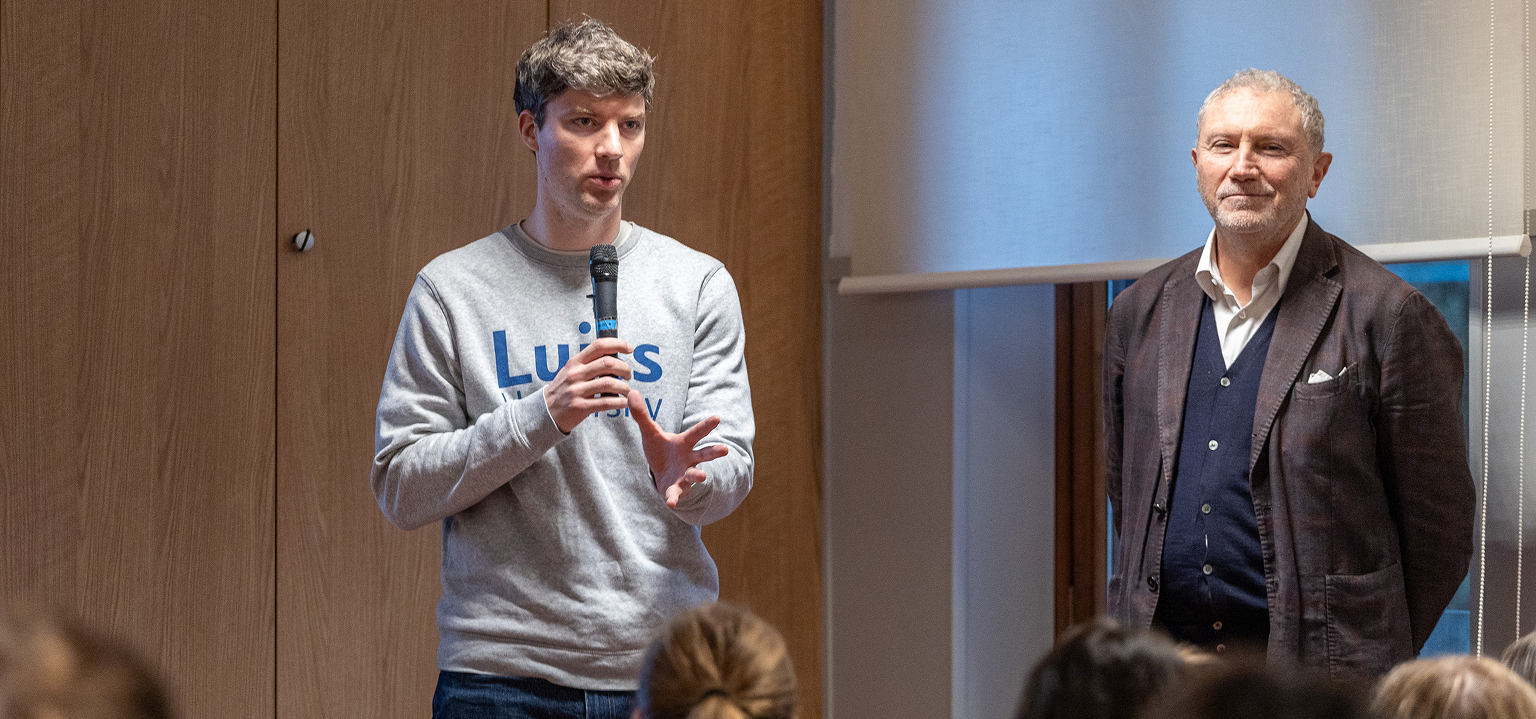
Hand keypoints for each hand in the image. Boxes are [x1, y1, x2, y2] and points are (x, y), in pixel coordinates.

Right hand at [544, 338, 632, 432]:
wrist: (546, 411)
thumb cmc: (563, 390)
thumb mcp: (571, 371)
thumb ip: (589, 363)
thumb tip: (613, 358)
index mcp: (576, 362)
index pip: (599, 345)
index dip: (617, 344)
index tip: (629, 348)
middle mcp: (576, 374)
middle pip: (608, 363)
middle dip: (624, 368)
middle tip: (628, 375)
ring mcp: (578, 390)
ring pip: (609, 383)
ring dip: (624, 387)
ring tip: (626, 391)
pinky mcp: (581, 407)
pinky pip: (606, 402)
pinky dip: (620, 402)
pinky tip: (624, 402)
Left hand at [627, 389, 727, 507]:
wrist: (662, 474)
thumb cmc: (661, 450)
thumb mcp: (650, 432)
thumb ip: (642, 414)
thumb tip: (631, 391)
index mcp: (684, 443)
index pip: (697, 432)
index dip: (706, 426)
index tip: (717, 418)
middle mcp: (689, 459)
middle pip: (704, 454)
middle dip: (714, 452)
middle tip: (724, 449)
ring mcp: (685, 475)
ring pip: (695, 475)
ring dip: (698, 475)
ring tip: (702, 475)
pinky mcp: (676, 488)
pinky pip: (676, 493)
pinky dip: (673, 498)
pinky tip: (670, 503)